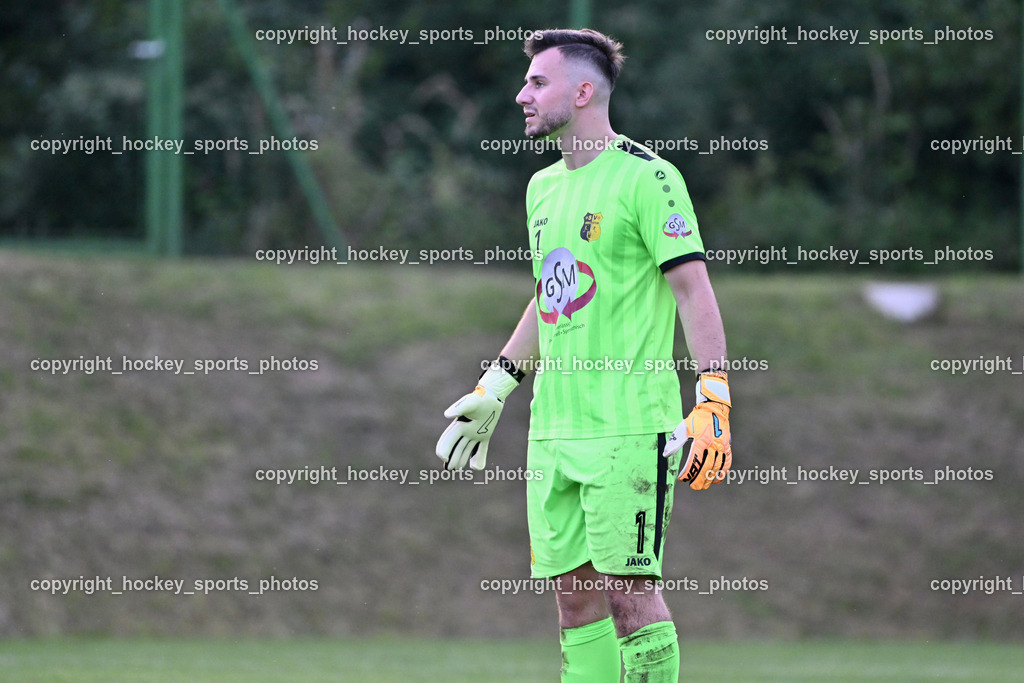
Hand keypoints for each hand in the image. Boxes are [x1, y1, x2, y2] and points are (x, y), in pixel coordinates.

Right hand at [436, 359, 521, 469]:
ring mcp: (475, 434)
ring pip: (466, 449)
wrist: (492, 396)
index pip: (449, 439)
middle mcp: (465, 431)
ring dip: (461, 458)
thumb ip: (459, 407)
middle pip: (456, 447)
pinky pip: (481, 449)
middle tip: (449, 469)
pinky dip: (478, 457)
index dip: (444, 448)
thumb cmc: (480, 397)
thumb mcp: (470, 402)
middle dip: (451, 457)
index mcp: (459, 425)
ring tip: (457, 468)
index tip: (443, 457)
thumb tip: (447, 415)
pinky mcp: (485, 435)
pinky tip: (476, 467)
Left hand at [664, 370, 731, 489]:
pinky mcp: (727, 447)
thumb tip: (666, 454)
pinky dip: (722, 472)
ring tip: (703, 486)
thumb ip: (676, 441)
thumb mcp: (684, 428)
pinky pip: (727, 462)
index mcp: (701, 440)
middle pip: (707, 467)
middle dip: (700, 479)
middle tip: (694, 487)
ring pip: (717, 467)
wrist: (714, 409)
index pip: (695, 461)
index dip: (689, 472)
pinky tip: (716, 479)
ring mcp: (722, 446)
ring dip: (710, 478)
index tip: (682, 478)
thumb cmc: (696, 419)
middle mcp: (713, 445)